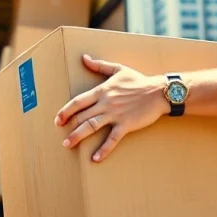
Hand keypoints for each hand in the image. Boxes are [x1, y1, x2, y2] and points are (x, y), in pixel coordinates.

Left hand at [54, 54, 169, 162]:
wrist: (158, 92)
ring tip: (68, 144)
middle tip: (60, 135)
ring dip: (78, 136)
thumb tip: (84, 58)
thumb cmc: (138, 80)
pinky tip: (95, 158)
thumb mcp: (118, 69)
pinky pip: (112, 139)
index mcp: (102, 90)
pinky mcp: (126, 125)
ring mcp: (115, 115)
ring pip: (92, 126)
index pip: (78, 102)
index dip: (66, 111)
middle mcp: (105, 103)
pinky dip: (103, 149)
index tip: (57, 119)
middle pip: (81, 116)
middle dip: (69, 126)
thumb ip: (99, 65)